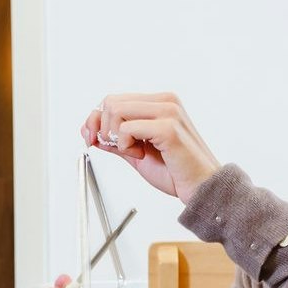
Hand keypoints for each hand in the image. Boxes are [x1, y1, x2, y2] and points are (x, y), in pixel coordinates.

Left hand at [82, 93, 220, 201]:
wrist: (201, 188)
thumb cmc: (174, 172)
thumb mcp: (135, 153)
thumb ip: (113, 139)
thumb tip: (87, 129)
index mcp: (159, 103)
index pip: (113, 99)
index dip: (96, 121)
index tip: (94, 141)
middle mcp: (165, 101)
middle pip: (110, 102)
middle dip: (103, 130)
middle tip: (121, 149)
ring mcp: (168, 111)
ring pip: (115, 111)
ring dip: (116, 138)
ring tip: (137, 152)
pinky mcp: (168, 128)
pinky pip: (126, 129)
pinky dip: (125, 146)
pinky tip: (143, 155)